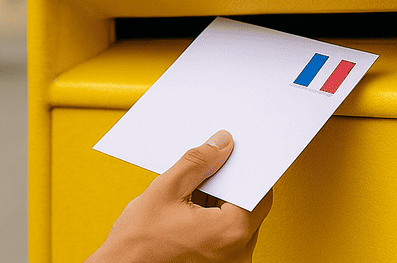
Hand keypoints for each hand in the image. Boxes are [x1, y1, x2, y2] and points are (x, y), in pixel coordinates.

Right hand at [86, 130, 272, 262]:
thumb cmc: (138, 243)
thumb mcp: (166, 190)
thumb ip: (198, 162)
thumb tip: (220, 144)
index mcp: (230, 232)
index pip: (258, 193)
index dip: (246, 170)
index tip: (233, 157)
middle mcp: (237, 254)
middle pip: (248, 209)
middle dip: (229, 187)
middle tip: (208, 171)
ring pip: (236, 224)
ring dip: (220, 205)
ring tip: (191, 195)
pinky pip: (226, 239)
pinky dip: (214, 222)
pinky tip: (190, 211)